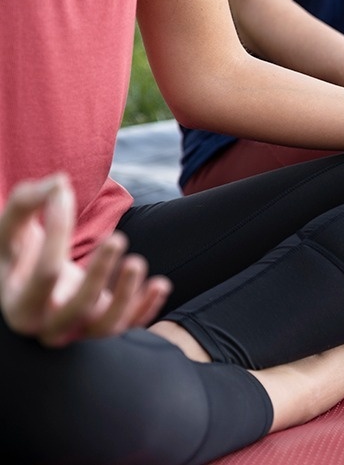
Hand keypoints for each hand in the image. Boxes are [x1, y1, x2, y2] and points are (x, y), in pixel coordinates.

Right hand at [0, 175, 170, 346]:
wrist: (30, 282)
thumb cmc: (21, 250)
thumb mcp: (12, 228)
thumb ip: (26, 202)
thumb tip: (58, 183)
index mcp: (20, 304)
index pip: (46, 272)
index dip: (59, 232)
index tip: (64, 193)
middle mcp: (48, 325)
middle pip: (77, 308)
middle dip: (99, 276)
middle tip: (118, 238)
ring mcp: (79, 329)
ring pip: (107, 326)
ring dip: (127, 296)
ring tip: (137, 261)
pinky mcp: (103, 327)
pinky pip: (129, 327)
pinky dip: (147, 308)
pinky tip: (159, 283)